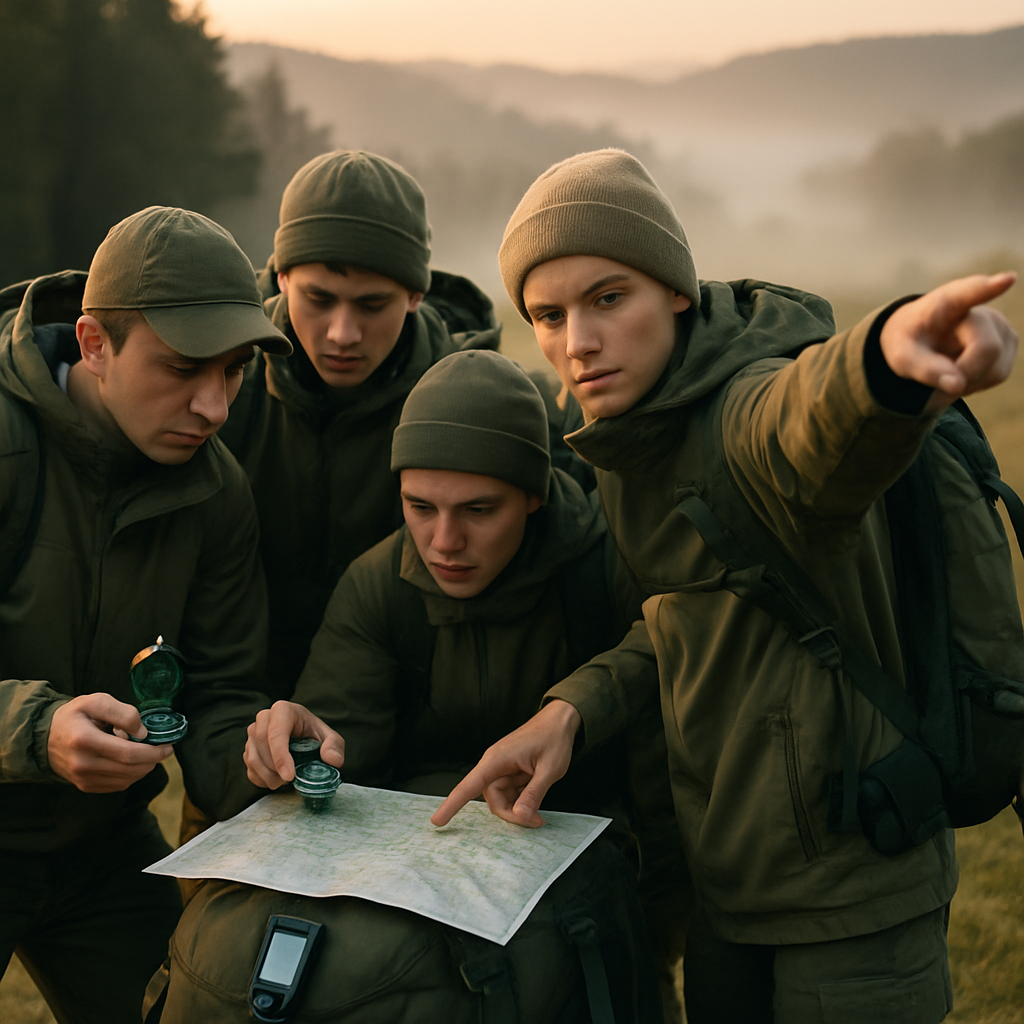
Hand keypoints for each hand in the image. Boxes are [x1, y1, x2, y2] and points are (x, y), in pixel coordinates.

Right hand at [47, 693, 171, 792]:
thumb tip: (142, 731)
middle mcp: (82, 764)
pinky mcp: (86, 786)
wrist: (46, 738)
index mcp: (84, 740)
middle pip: (130, 769)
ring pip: (127, 779)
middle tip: (163, 749)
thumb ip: (122, 712)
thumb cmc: (74, 716)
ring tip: (141, 750)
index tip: (167, 745)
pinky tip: (129, 760)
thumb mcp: (96, 701)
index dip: (153, 752)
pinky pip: (118, 785)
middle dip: (153, 760)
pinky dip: (131, 774)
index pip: (127, 753)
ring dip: (143, 767)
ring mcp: (83, 779)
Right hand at [244, 700, 344, 788]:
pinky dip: (260, 779)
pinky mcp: (249, 747)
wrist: (302, 734)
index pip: (276, 733)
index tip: (289, 776)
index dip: (280, 756)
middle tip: (288, 781)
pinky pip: (248, 767)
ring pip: (252, 757)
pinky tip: (275, 780)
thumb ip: (334, 746)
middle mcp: (264, 717)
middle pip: (260, 744)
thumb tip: (332, 759)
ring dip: (267, 776)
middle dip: (273, 768)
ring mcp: (253, 732)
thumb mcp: (330, 737)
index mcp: (283, 710)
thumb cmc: (314, 733)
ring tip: (284, 782)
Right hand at [431, 699, 581, 828]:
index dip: (452, 804)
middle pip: (493, 799)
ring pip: (502, 799)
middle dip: (511, 814)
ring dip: (518, 809)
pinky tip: (536, 800)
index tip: (437, 821)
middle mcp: (495, 764)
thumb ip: (534, 793)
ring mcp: (502, 768)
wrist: (560, 721)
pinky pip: (510, 794)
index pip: (469, 785)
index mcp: (497, 759)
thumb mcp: (549, 769)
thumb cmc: (553, 738)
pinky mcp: (510, 772)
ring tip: (539, 813)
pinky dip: (522, 801)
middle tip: (535, 820)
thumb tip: (519, 815)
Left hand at [880, 272, 1017, 412]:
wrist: (920, 339)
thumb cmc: (909, 342)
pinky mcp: (1009, 342)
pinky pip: (997, 375)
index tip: (1007, 279)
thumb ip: (925, 370)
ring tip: (946, 368)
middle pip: (987, 349)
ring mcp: (1000, 325)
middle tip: (937, 377)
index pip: (970, 292)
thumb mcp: (902, 357)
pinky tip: (960, 369)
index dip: (989, 288)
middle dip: (964, 373)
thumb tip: (957, 386)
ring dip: (967, 382)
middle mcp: (980, 310)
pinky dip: (975, 382)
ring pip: (994, 369)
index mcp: (946, 303)